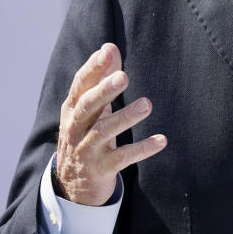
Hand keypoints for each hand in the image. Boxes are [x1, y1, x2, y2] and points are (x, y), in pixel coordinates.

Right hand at [55, 43, 166, 204]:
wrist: (71, 186)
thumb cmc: (84, 136)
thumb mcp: (90, 109)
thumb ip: (100, 78)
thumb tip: (110, 47)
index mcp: (73, 109)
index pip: (80, 85)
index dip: (93, 68)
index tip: (108, 51)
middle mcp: (76, 128)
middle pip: (87, 106)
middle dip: (104, 91)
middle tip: (123, 76)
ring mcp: (87, 150)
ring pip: (103, 131)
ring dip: (125, 117)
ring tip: (146, 104)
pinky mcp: (101, 170)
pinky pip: (122, 158)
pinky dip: (141, 149)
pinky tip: (161, 140)